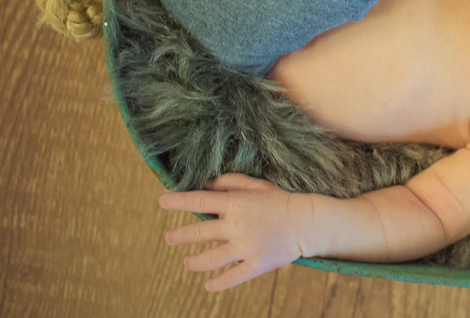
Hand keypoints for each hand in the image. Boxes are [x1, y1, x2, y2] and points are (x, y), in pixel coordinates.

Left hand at [159, 173, 313, 291]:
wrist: (307, 222)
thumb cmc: (280, 200)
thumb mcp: (257, 185)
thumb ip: (231, 182)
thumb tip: (207, 185)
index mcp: (236, 203)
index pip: (200, 201)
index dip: (178, 201)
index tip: (162, 201)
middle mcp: (237, 226)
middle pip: (199, 232)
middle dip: (180, 236)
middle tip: (168, 238)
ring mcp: (245, 247)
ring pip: (210, 259)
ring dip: (194, 262)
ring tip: (186, 262)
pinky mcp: (255, 264)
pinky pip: (231, 277)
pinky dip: (217, 283)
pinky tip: (208, 285)